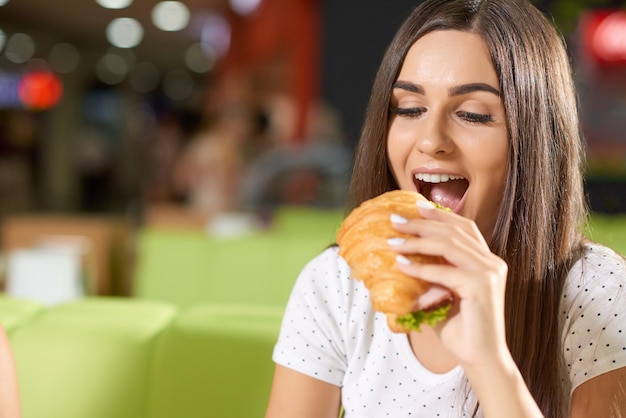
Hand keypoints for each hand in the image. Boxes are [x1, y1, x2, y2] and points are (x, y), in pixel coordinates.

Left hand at [389, 201, 509, 367]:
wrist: (480, 358)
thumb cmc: (460, 328)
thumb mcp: (442, 293)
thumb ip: (431, 275)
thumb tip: (401, 257)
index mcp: (487, 261)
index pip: (465, 227)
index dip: (440, 215)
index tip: (415, 207)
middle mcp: (492, 263)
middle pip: (454, 232)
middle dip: (422, 224)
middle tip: (396, 221)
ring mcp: (489, 273)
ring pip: (449, 246)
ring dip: (417, 242)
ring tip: (393, 241)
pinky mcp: (481, 287)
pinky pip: (444, 272)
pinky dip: (420, 268)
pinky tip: (401, 265)